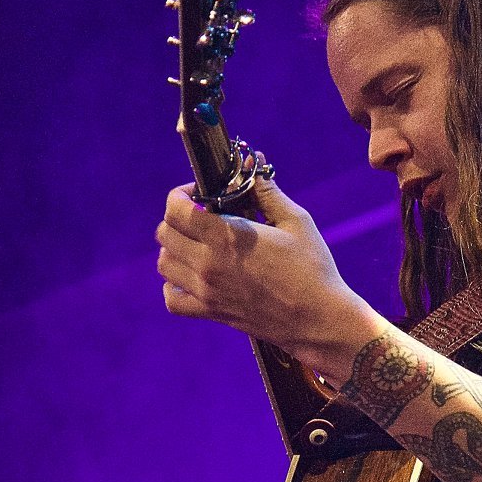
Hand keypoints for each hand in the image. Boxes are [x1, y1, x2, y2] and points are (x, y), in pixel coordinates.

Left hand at [155, 176, 378, 361]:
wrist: (317, 319)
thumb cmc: (312, 269)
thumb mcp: (295, 221)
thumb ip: (267, 191)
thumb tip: (254, 161)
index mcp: (227, 237)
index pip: (176, 210)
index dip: (180, 195)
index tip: (197, 193)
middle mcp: (209, 264)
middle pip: (164, 234)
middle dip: (177, 218)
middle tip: (199, 216)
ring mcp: (206, 291)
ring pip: (164, 264)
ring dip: (173, 249)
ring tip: (196, 244)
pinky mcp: (211, 313)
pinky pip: (171, 299)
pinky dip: (173, 286)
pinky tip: (191, 277)